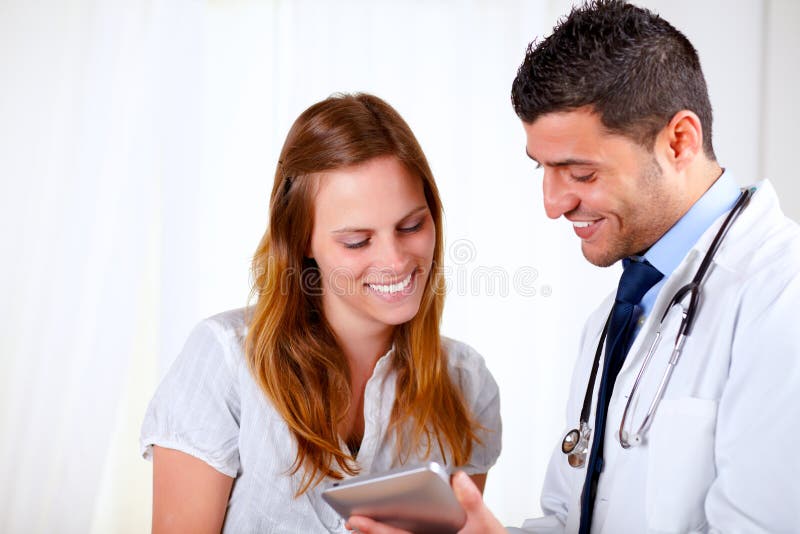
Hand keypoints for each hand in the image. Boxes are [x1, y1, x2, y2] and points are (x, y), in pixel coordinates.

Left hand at [345, 471, 505, 533]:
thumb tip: (458, 478)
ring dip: (380, 532)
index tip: (358, 520)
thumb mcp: (487, 524)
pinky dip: (393, 530)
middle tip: (351, 520)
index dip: (377, 529)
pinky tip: (382, 524)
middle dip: (370, 531)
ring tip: (360, 523)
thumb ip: (472, 503)